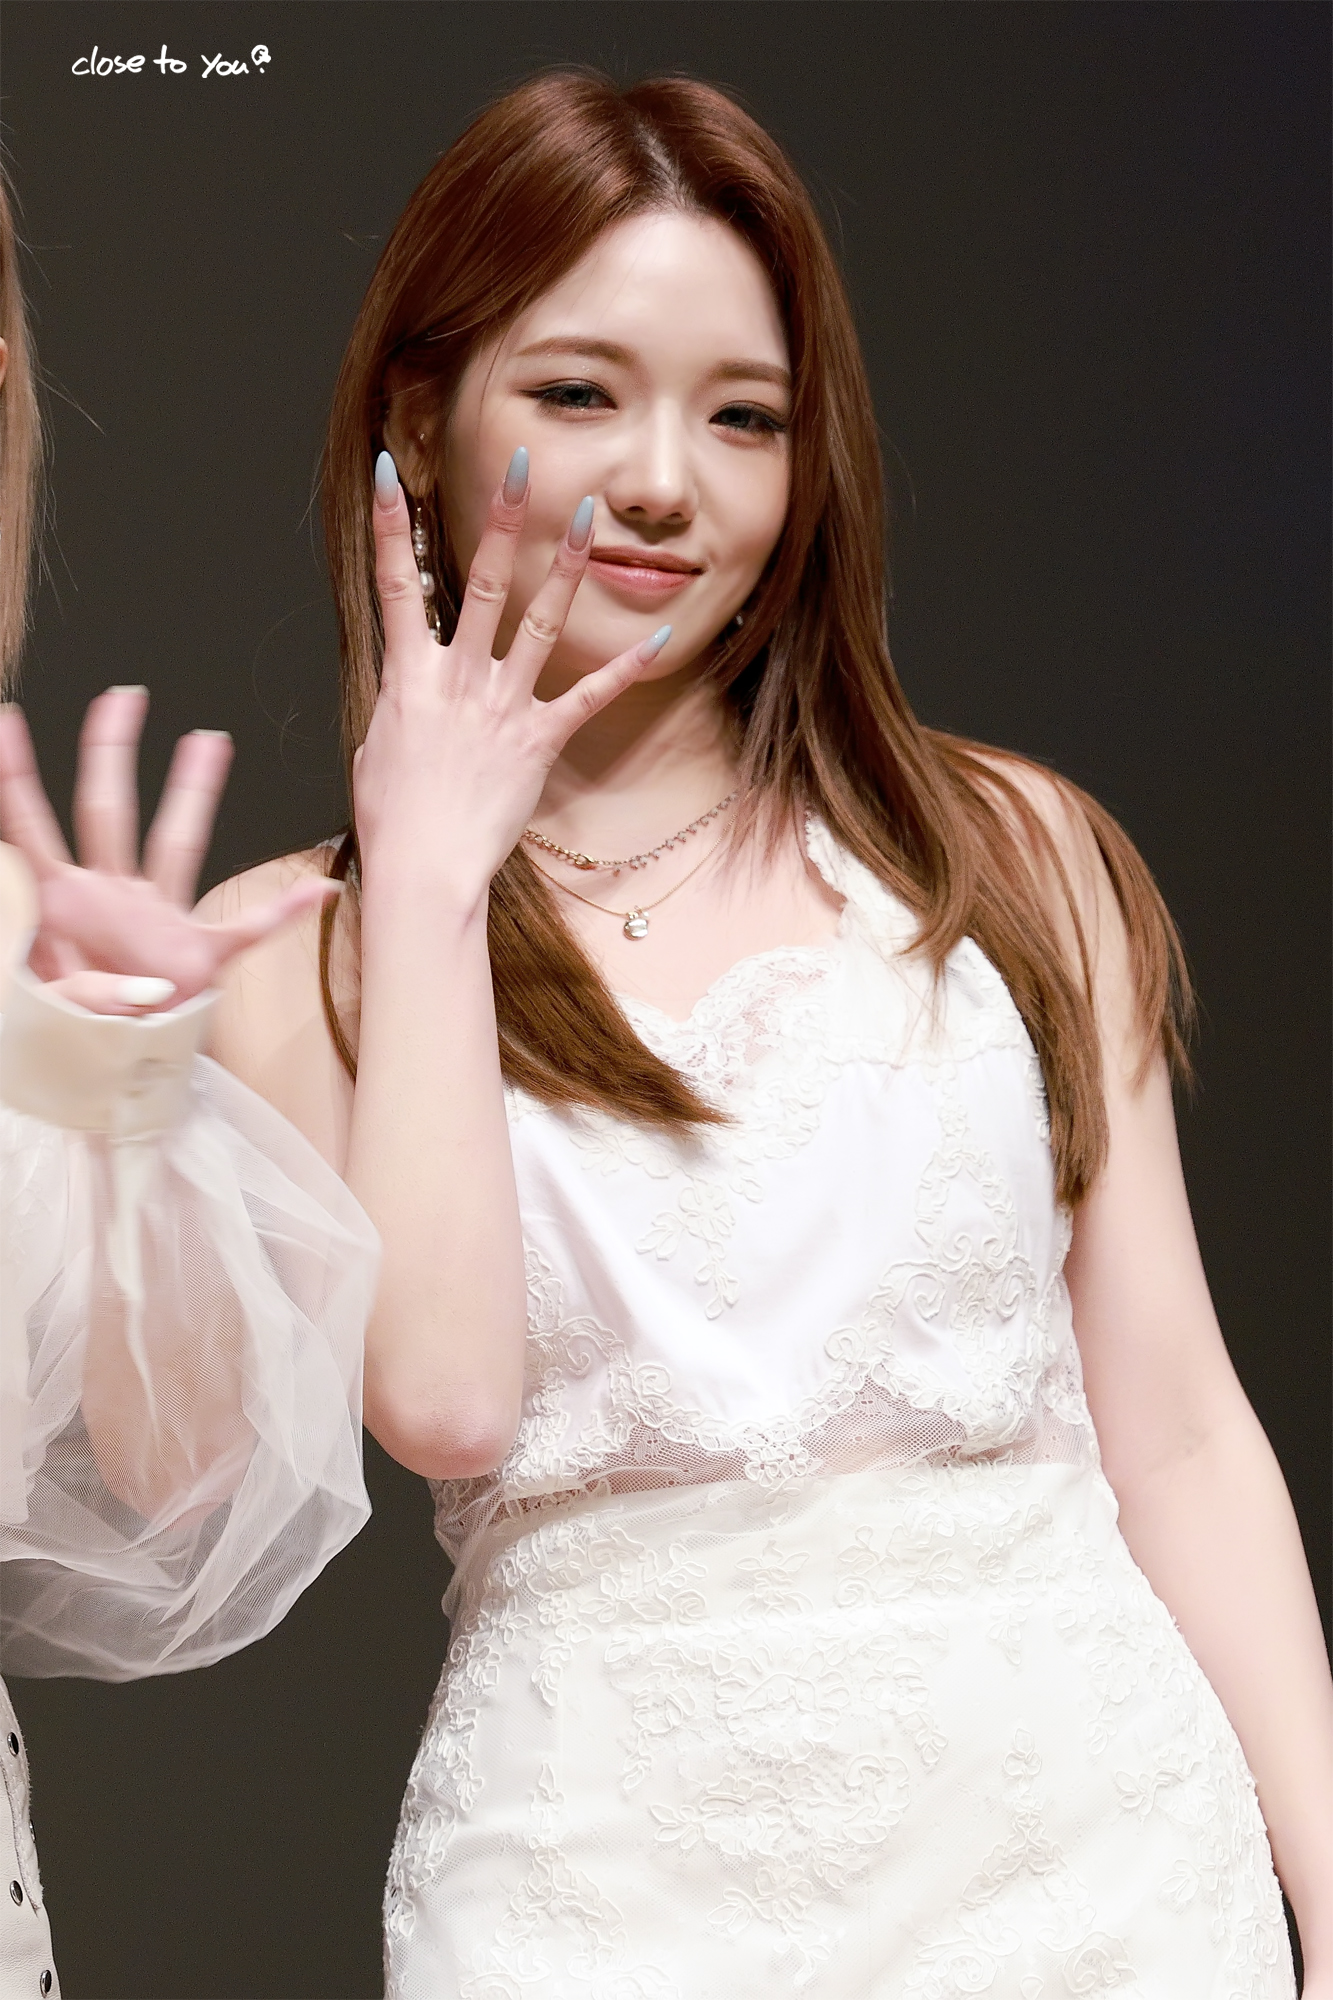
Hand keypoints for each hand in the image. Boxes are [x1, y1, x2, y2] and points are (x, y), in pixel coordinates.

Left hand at [0, 687, 335, 1012]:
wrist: (116, 1068)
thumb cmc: (78, 1035)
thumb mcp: (63, 1011)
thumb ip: (94, 995)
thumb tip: (141, 986)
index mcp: (67, 906)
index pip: (36, 828)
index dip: (17, 777)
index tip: (6, 721)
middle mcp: (112, 899)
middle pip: (107, 811)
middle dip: (108, 752)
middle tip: (120, 696)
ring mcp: (156, 920)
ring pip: (174, 843)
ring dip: (193, 792)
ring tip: (205, 740)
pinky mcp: (199, 956)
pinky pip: (252, 929)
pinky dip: (286, 913)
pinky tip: (319, 891)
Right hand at [353, 449, 666, 904]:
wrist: (424, 868)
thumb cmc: (393, 818)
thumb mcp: (379, 747)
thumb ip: (401, 705)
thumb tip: (409, 693)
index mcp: (408, 676)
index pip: (396, 584)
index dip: (392, 525)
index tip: (392, 472)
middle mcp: (458, 678)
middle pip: (484, 582)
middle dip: (503, 518)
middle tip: (522, 465)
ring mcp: (503, 706)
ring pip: (541, 621)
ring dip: (568, 564)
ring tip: (590, 515)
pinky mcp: (539, 740)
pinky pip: (590, 696)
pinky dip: (625, 667)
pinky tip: (658, 638)